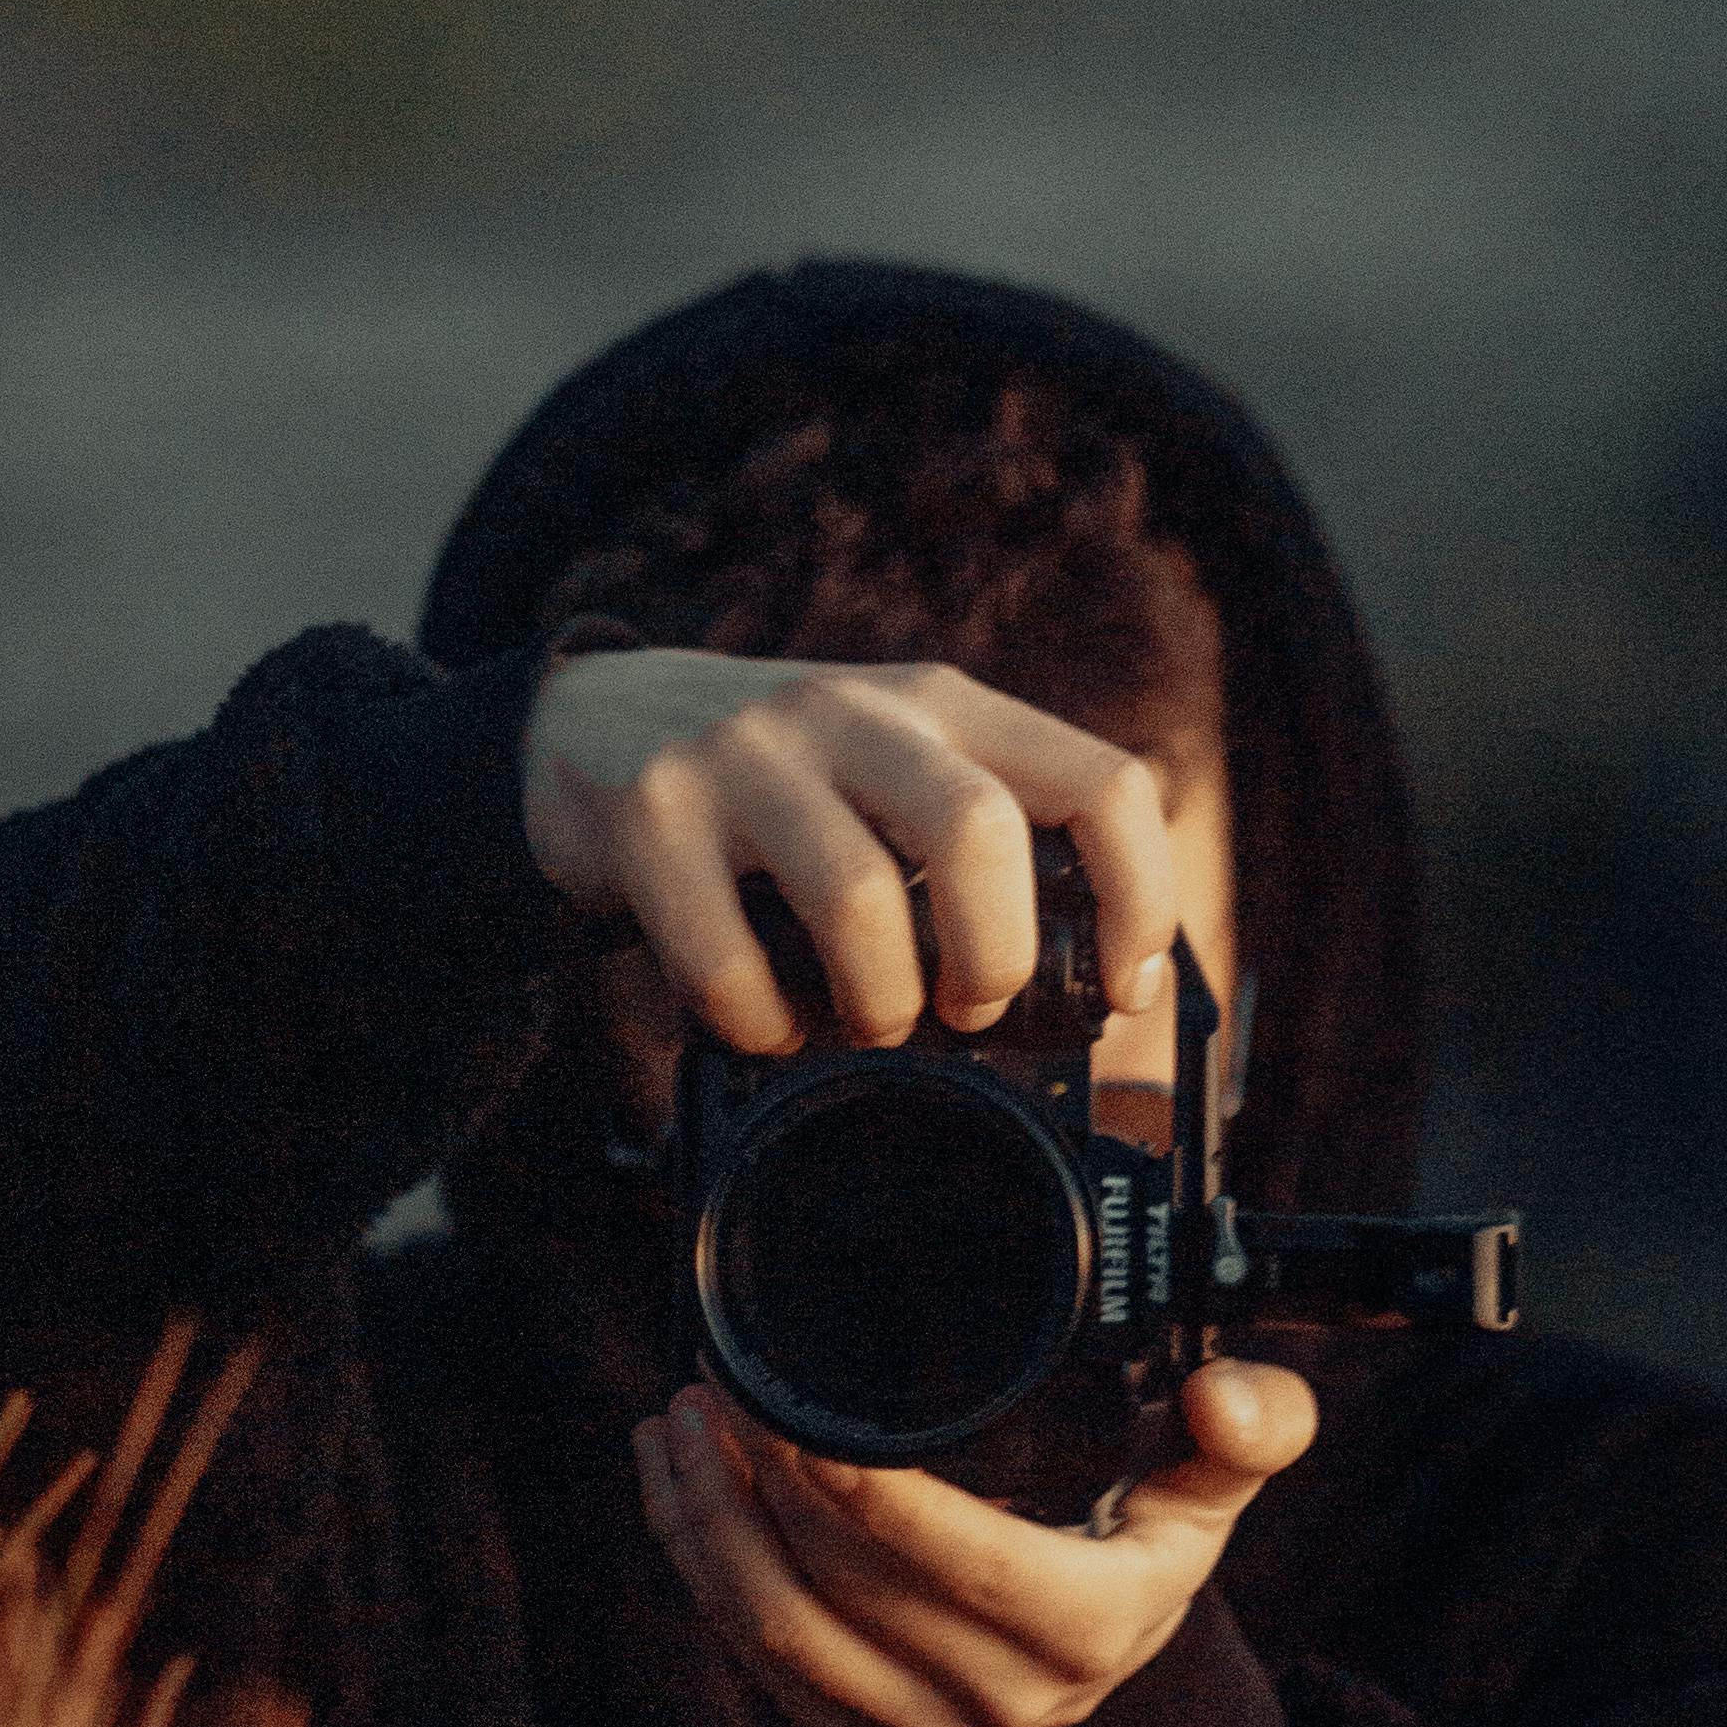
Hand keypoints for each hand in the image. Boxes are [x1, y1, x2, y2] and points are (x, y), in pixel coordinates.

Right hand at [522, 647, 1184, 1055]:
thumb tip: (1079, 984)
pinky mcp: (654, 814)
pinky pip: (727, 957)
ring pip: (860, 899)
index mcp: (944, 704)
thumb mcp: (890, 765)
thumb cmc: (774, 779)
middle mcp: (854, 713)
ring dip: (879, 1002)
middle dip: (994, 960)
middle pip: (981, 835)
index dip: (1137, 900)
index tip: (1118, 981)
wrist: (589, 720)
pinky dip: (761, 1021)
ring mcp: (748, 756)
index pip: (1102, 783)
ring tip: (866, 1020)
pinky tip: (766, 1021)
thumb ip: (976, 836)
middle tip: (969, 1007)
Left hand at [631, 1356, 1318, 1726]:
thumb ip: (1252, 1425)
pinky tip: (676, 1483)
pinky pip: (753, 1656)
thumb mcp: (1211, 1484)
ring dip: (705, 1521)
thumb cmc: (1144, 1537)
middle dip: (755, 1478)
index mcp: (1085, 1626)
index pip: (955, 1554)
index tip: (783, 1398)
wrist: (1106, 1653)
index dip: (859, 1483)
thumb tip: (1229, 1396)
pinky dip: (700, 1564)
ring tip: (678, 1420)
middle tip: (714, 1379)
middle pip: (841, 1585)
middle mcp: (1002, 1695)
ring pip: (776, 1626)